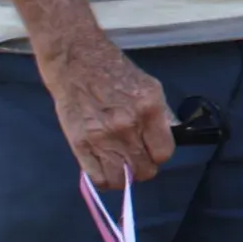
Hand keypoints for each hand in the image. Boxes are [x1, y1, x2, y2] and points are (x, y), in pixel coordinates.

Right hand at [37, 36, 173, 189]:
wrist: (76, 62)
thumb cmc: (114, 72)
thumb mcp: (149, 87)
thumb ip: (159, 116)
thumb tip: (165, 139)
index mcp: (149, 109)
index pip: (164, 152)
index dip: (159, 154)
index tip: (154, 149)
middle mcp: (127, 126)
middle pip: (144, 170)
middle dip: (144, 166)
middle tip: (137, 156)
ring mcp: (102, 138)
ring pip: (122, 180)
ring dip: (124, 176)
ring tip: (122, 164)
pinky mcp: (79, 145)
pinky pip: (97, 178)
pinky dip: (104, 179)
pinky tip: (106, 169)